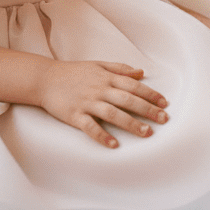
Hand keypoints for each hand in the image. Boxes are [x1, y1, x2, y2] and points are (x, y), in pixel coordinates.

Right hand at [37, 60, 168, 147]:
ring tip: (147, 133)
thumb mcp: (97, 65)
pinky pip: (90, 126)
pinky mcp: (74, 115)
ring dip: (130, 123)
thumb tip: (141, 73)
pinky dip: (102, 135)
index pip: (132, 85)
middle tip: (163, 119)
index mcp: (106, 77)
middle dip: (147, 109)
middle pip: (127, 99)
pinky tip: (114, 144)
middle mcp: (99, 89)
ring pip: (112, 113)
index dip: (150, 94)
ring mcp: (87, 102)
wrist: (45, 79)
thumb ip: (120, 69)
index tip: (164, 103)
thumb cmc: (73, 72)